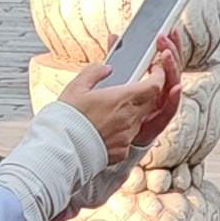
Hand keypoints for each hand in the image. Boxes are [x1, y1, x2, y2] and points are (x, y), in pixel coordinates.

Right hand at [62, 43, 181, 162]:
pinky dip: (123, 132)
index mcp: (122, 99)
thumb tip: (105, 68)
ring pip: (139, 121)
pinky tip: (107, 130)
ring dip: (133, 114)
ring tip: (113, 111)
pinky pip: (129, 139)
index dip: (159, 77)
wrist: (60, 148)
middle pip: (150, 103)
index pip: (154, 86)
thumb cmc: (67, 118)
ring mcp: (127, 136)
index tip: (155, 72)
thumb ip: (93, 73)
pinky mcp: (121, 151)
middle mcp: (129, 118)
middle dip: (146, 94)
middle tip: (132, 89)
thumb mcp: (76, 87)